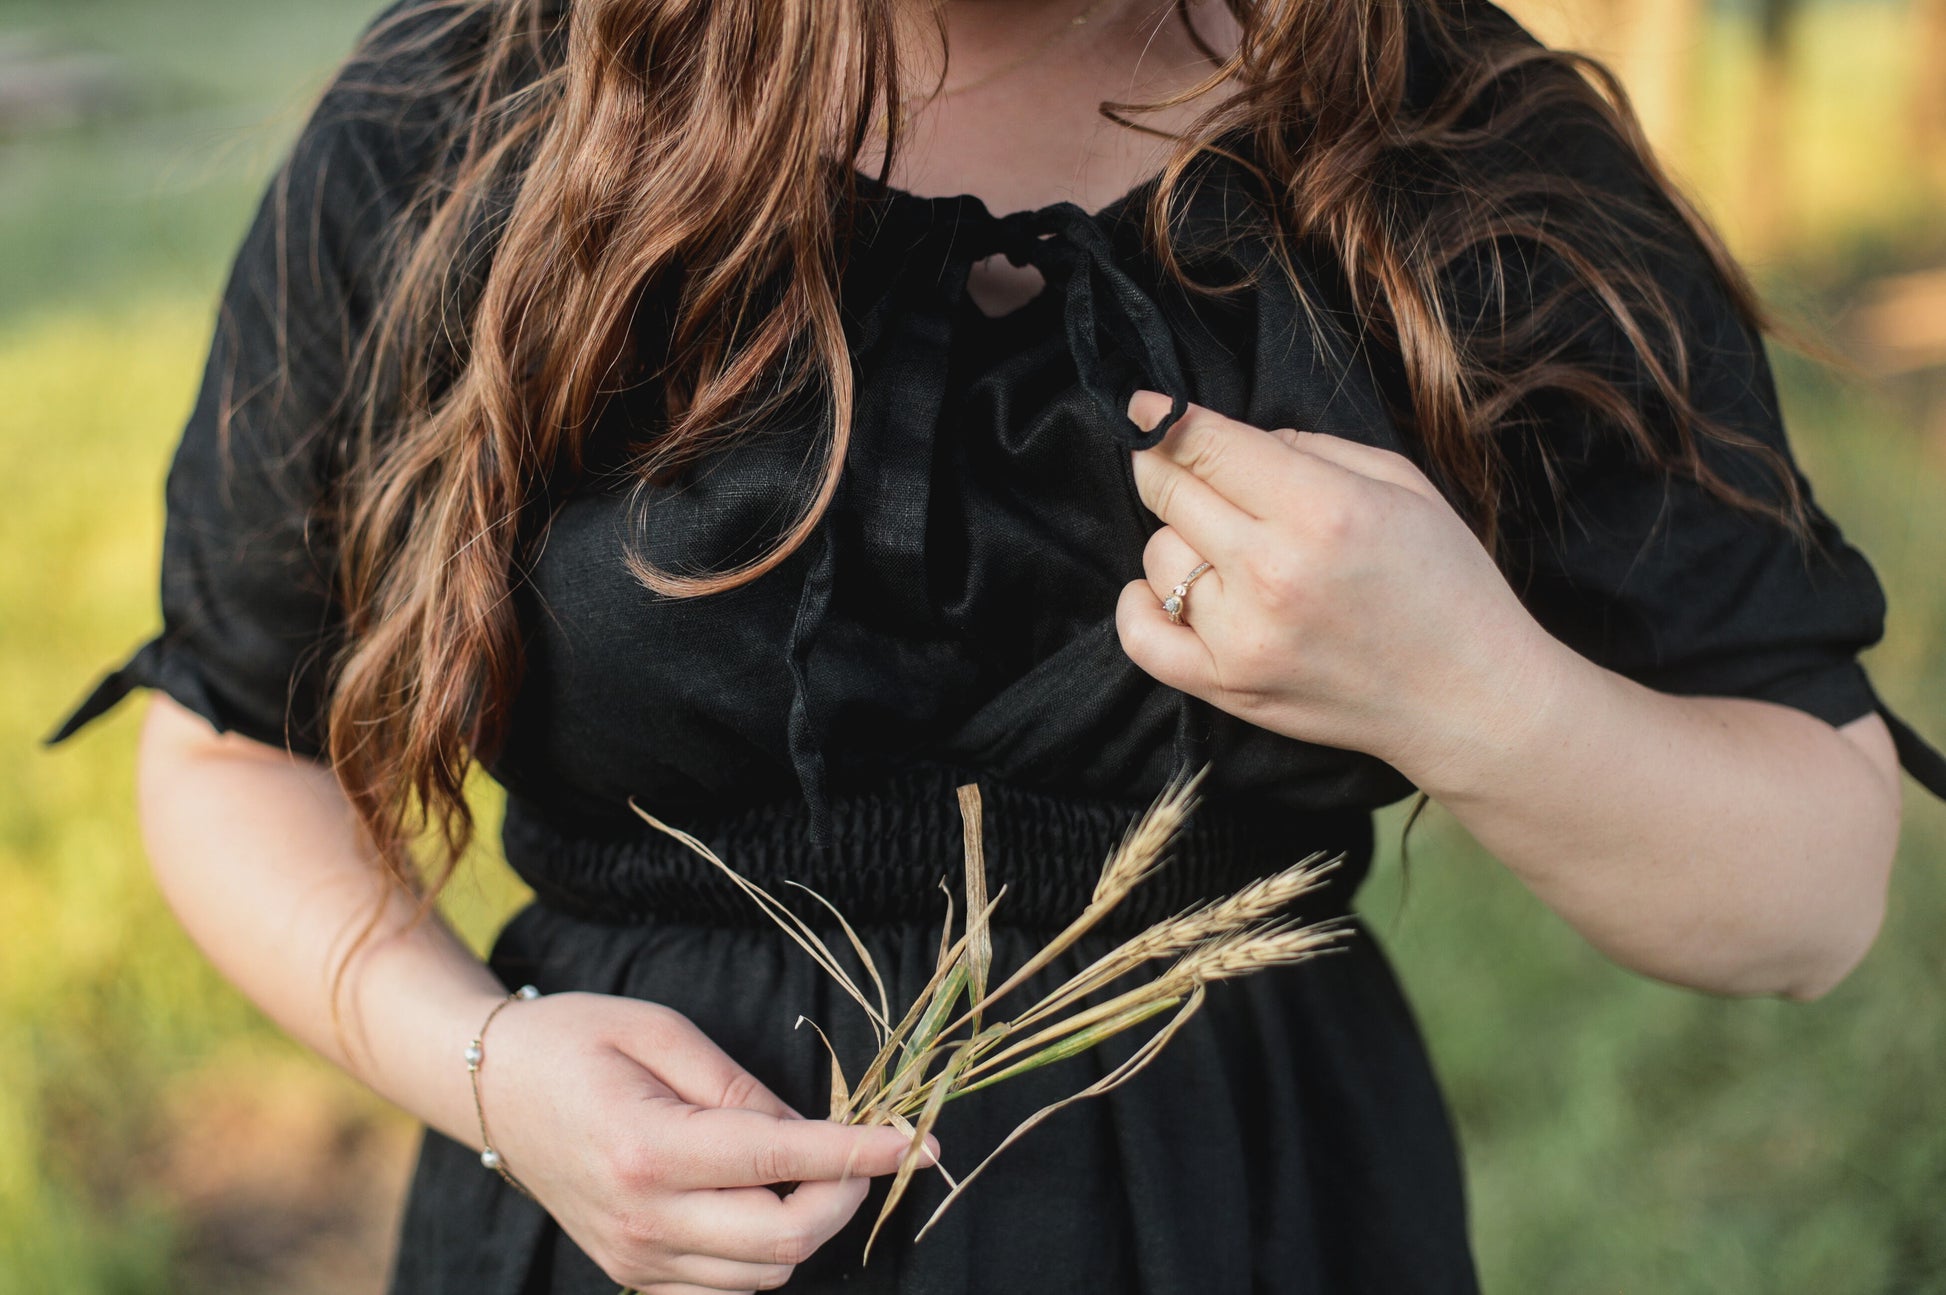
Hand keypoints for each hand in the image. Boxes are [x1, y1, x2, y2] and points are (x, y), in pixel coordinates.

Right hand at [475, 990, 937, 1292]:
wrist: (491, 1087)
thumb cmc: (574, 1039)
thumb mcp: (660, 1031)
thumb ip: (740, 1086)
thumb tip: (812, 1127)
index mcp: (650, 1149)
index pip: (782, 1162)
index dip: (860, 1153)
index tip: (916, 1140)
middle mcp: (644, 1219)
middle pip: (784, 1239)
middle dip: (847, 1195)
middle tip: (867, 1148)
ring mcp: (635, 1258)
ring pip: (764, 1274)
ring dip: (811, 1226)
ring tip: (817, 1168)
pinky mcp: (632, 1273)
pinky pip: (725, 1289)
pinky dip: (764, 1255)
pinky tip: (767, 1202)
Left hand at [1114, 390, 1564, 787]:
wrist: (1470, 698)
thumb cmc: (1445, 583)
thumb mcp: (1400, 485)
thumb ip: (1308, 449)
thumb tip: (1227, 439)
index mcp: (1321, 510)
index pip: (1207, 446)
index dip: (1163, 418)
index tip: (1144, 407)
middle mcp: (1272, 572)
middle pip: (1170, 493)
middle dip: (1165, 466)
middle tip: (1178, 464)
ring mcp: (1244, 636)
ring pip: (1159, 557)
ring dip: (1182, 542)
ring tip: (1232, 552)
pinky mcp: (1229, 687)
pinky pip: (1142, 638)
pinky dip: (1139, 606)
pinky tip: (1161, 590)